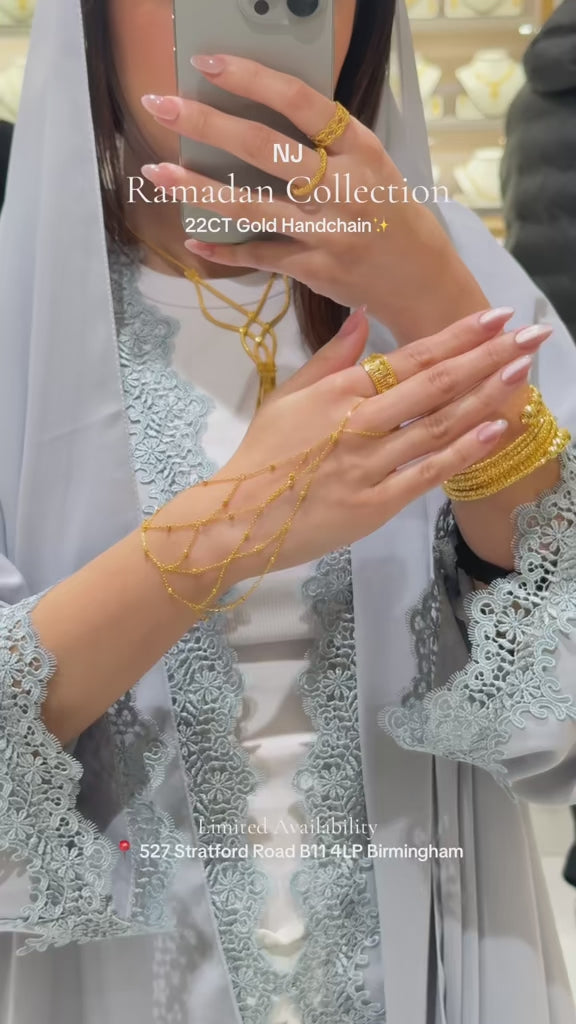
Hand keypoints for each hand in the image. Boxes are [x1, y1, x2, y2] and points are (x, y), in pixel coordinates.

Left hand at [139, 55, 455, 328]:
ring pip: (250, 205)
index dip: (251, 79)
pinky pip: (260, 254)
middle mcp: (343, 188)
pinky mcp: (315, 269)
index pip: (301, 102)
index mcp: (361, 150)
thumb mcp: (373, 165)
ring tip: (157, 172)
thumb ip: (326, 145)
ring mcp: (327, 232)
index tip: (209, 63)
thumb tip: (261, 115)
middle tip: (161, 106)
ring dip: (197, 188)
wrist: (422, 279)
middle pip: (263, 148)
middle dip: (205, 124)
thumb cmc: (393, 214)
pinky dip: (224, 250)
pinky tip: (193, 238)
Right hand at [152, 308, 551, 593]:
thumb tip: (364, 315)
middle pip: (435, 385)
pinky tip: (494, 430)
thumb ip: (329, 357)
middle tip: (530, 335)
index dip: (457, 336)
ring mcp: (368, 464)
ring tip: (521, 373)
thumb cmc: (263, 455)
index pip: (409, 357)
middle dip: (487, 356)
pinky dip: (462, 452)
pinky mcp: (375, 504)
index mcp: (337, 391)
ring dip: (484, 397)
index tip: (497, 317)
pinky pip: (426, 474)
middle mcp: (358, 422)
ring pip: (438, 426)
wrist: (237, 518)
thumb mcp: (287, 396)